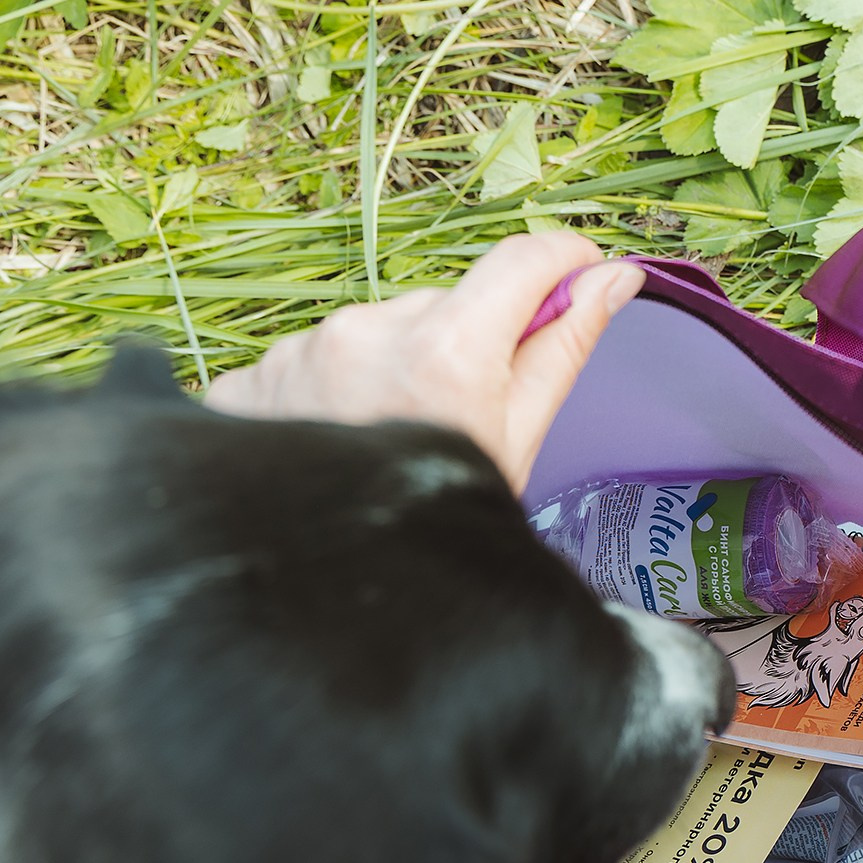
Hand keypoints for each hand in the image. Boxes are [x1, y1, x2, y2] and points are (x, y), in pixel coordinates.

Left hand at [204, 231, 641, 494]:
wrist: (322, 602)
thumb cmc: (435, 531)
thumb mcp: (516, 443)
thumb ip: (563, 349)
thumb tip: (612, 278)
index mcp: (447, 350)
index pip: (522, 262)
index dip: (563, 261)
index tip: (580, 273)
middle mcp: (366, 333)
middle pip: (442, 307)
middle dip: (462, 343)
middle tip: (459, 419)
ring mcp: (298, 353)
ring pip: (374, 333)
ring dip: (391, 368)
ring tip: (388, 446)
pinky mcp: (250, 377)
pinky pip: (310, 361)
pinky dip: (329, 392)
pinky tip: (334, 447)